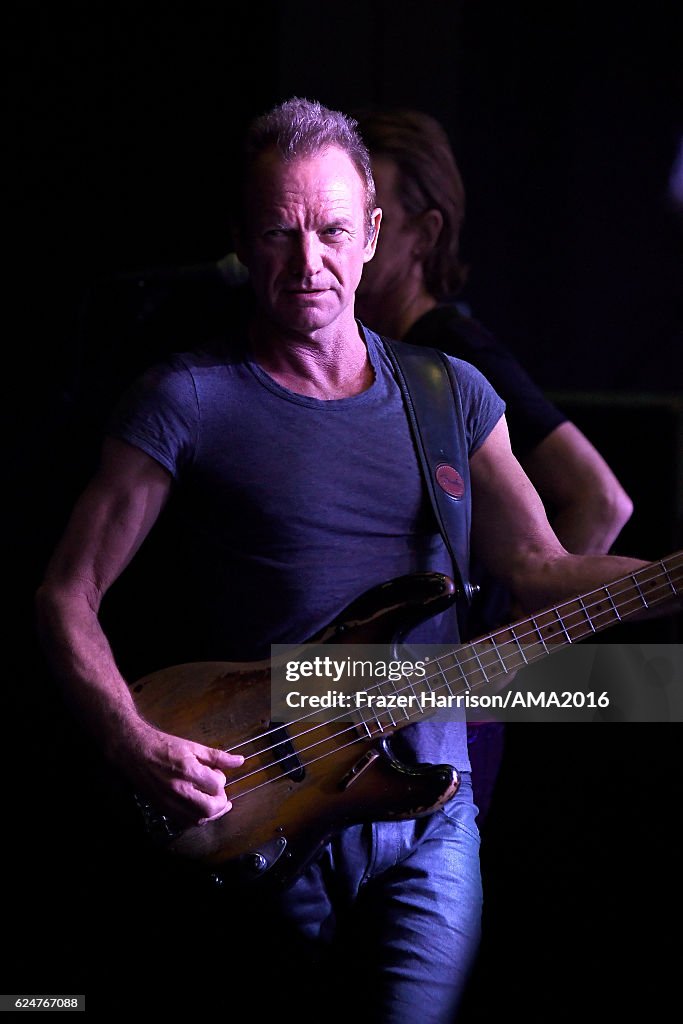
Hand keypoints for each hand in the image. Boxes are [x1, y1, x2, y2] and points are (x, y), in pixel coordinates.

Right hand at [121, 722, 244, 827]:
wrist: (135, 751)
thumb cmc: (163, 746)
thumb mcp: (193, 746)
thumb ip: (218, 756)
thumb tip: (239, 761)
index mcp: (188, 771)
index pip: (217, 785)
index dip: (221, 780)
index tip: (217, 774)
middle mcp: (179, 789)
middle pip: (209, 808)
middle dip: (220, 803)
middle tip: (220, 794)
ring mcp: (169, 801)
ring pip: (198, 819)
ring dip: (210, 813)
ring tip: (214, 803)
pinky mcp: (163, 808)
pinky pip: (184, 822)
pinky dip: (196, 817)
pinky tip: (199, 808)